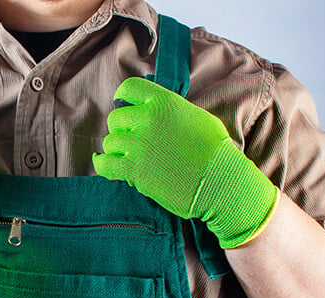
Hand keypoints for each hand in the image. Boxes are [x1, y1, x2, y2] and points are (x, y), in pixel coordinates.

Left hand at [93, 77, 277, 247]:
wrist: (220, 183)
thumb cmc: (216, 152)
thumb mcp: (197, 117)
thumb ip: (171, 110)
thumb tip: (156, 110)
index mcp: (164, 101)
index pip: (129, 88)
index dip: (123, 98)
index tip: (124, 106)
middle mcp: (147, 119)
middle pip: (115, 119)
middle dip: (122, 130)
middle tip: (132, 141)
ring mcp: (138, 145)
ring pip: (109, 142)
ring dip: (116, 150)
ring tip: (128, 157)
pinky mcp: (133, 170)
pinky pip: (104, 164)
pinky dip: (103, 165)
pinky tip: (106, 164)